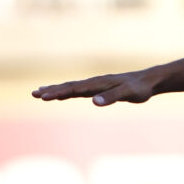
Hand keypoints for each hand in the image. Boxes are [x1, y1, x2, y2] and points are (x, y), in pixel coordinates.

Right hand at [32, 70, 155, 105]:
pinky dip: (67, 91)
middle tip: (34, 94)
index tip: (43, 96)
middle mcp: (94, 82)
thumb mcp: (128, 94)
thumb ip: (112, 98)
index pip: (74, 88)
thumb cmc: (139, 88)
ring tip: (39, 93)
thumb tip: (94, 102)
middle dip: (52, 90)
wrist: (149, 81)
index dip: (58, 92)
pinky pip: (79, 90)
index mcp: (98, 83)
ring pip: (72, 87)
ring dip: (56, 90)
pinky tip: (61, 94)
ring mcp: (96, 85)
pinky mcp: (100, 89)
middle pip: (69, 86)